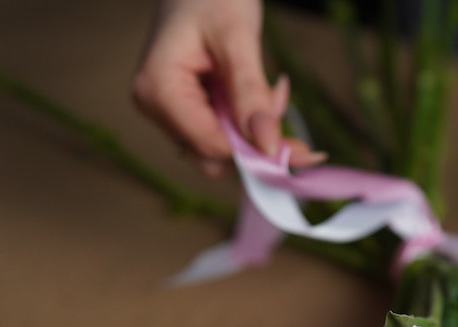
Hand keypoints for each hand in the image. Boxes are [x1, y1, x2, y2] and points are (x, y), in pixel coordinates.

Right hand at [131, 0, 323, 175]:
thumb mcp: (237, 39)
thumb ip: (251, 94)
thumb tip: (269, 146)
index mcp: (158, 90)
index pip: (211, 146)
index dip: (255, 152)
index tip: (301, 150)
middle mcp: (157, 108)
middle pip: (215, 155)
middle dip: (256, 139)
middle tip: (282, 100)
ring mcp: (170, 111)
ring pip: (223, 148)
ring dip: (255, 128)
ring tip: (270, 86)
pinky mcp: (186, 110)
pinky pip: (223, 133)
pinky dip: (248, 119)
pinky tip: (258, 89)